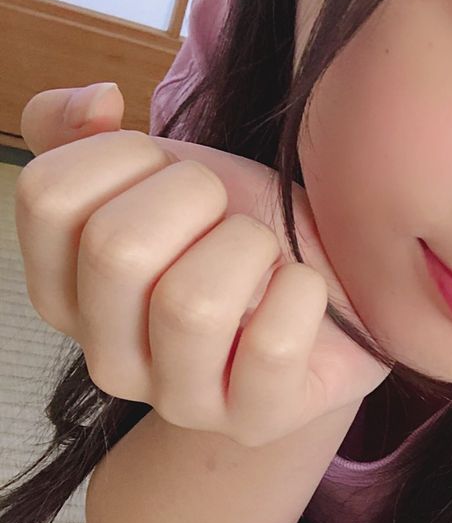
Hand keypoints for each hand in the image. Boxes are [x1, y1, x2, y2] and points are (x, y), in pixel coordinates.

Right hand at [15, 83, 391, 447]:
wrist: (331, 306)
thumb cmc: (234, 240)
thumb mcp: (157, 174)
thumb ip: (84, 134)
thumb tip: (99, 101)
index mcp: (66, 292)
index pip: (47, 197)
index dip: (122, 156)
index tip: (169, 171)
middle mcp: (108, 358)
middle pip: (114, 249)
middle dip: (192, 196)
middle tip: (227, 210)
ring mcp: (180, 402)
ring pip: (191, 305)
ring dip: (248, 247)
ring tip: (265, 252)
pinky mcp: (255, 421)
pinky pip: (271, 345)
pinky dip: (302, 292)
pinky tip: (303, 289)